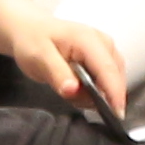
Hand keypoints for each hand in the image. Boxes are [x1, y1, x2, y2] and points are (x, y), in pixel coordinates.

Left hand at [10, 9, 132, 122]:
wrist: (29, 28)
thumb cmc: (33, 40)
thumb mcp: (38, 57)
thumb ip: (57, 74)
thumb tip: (74, 90)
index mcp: (88, 39)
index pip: (108, 70)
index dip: (115, 94)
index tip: (116, 115)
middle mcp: (102, 42)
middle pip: (115, 76)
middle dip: (103, 96)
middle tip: (75, 102)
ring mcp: (104, 48)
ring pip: (113, 78)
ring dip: (98, 93)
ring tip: (72, 94)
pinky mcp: (102, 56)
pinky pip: (107, 77)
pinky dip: (96, 89)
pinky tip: (78, 89)